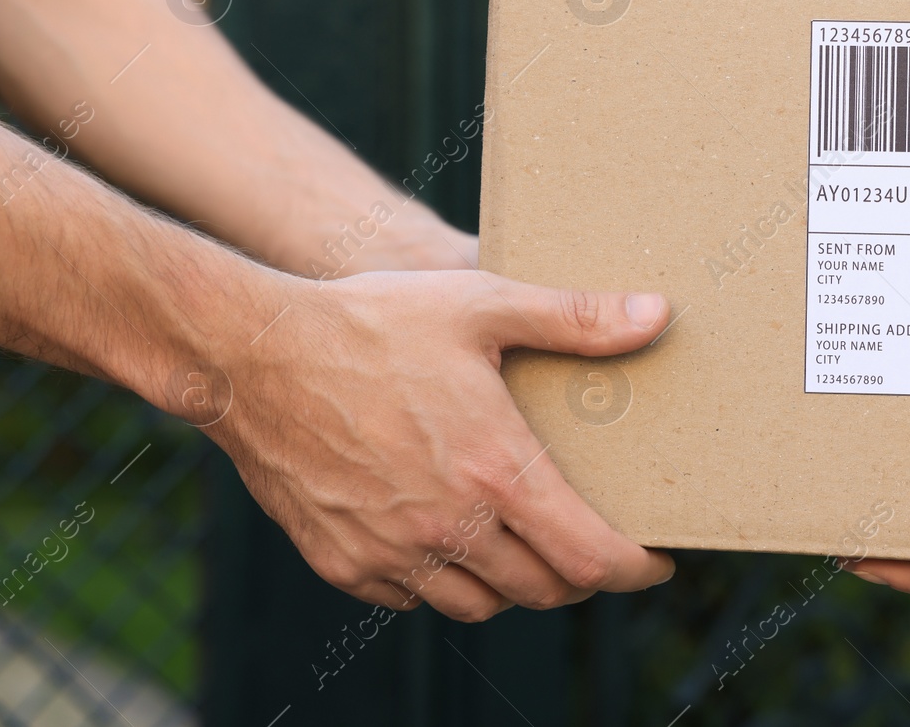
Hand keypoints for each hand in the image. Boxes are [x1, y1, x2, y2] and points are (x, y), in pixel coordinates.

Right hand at [204, 268, 674, 621]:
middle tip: (591, 543)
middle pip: (543, 590)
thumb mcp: (481, 304)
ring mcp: (392, 551)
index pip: (589, 555)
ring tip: (526, 545)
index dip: (634, 569)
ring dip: (516, 584)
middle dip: (581, 576)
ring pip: (481, 604)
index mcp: (494, 469)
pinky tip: (451, 539)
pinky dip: (446, 581)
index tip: (654, 561)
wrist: (251, 354)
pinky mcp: (343, 562)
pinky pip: (415, 597)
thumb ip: (576, 318)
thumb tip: (658, 315)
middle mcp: (448, 525)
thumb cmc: (372, 321)